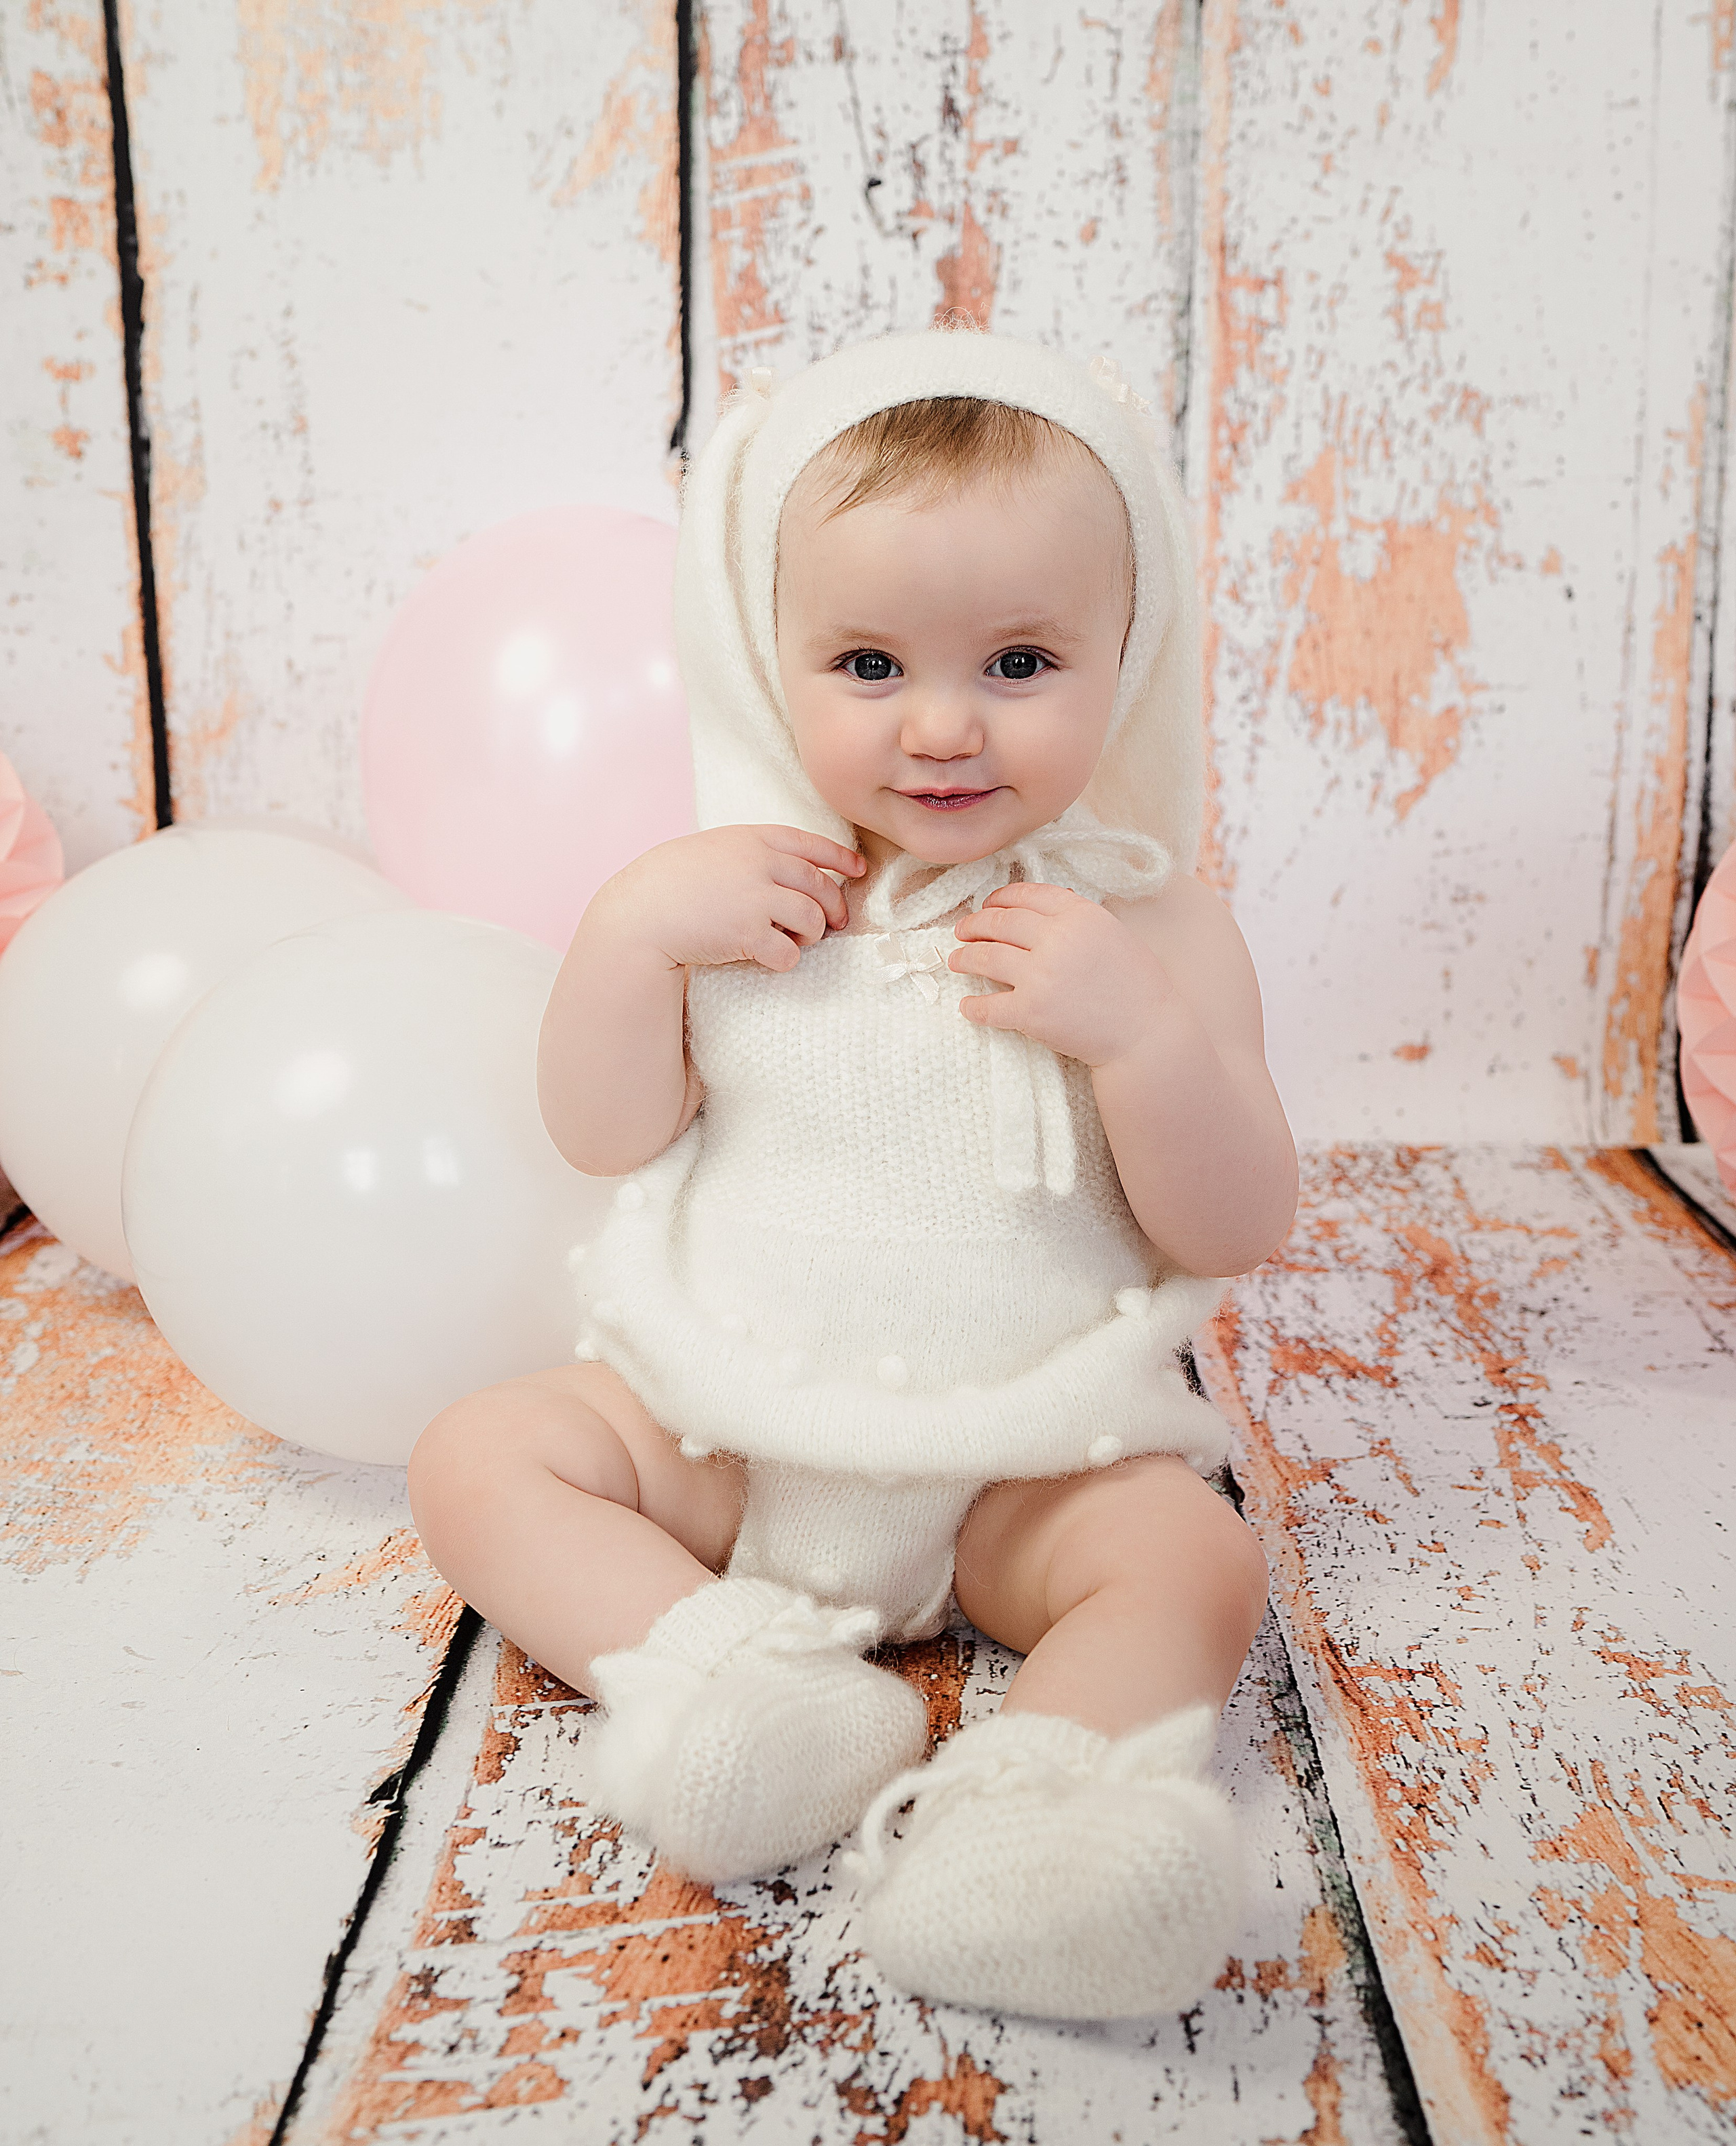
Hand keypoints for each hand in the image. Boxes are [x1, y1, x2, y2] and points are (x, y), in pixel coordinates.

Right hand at [590, 824, 863, 972]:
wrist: (641, 911)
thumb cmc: (670, 883)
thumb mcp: (713, 850)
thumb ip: (751, 855)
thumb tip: (791, 874)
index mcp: (752, 838)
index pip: (810, 843)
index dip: (839, 857)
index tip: (857, 870)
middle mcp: (760, 863)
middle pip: (819, 885)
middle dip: (834, 906)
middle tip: (835, 923)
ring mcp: (756, 897)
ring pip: (813, 918)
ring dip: (812, 934)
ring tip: (796, 940)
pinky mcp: (747, 933)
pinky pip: (789, 952)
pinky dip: (787, 959)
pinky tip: (771, 958)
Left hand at [948, 882, 1170, 1065]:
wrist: (1146, 1034)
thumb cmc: (1137, 986)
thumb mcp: (1113, 934)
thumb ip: (1078, 918)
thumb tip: (1041, 911)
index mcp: (1080, 914)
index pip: (1027, 895)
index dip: (1000, 898)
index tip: (988, 904)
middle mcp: (1057, 939)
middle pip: (1001, 922)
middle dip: (975, 924)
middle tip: (962, 930)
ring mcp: (1041, 975)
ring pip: (986, 956)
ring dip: (965, 957)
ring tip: (955, 959)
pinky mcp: (1030, 1012)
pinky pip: (989, 1006)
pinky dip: (974, 1006)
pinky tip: (967, 1006)